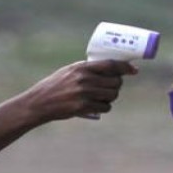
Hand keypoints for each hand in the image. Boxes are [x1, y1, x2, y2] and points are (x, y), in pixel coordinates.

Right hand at [21, 59, 136, 122]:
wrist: (39, 103)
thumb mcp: (69, 71)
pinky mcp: (82, 107)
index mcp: (82, 67)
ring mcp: (84, 93)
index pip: (110, 64)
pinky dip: (104, 107)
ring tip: (102, 97)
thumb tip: (111, 70)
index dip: (125, 67)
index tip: (134, 70)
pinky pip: (105, 107)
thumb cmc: (55, 86)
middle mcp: (84, 79)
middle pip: (115, 82)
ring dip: (111, 97)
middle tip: (111, 87)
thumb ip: (87, 70)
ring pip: (112, 95)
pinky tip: (97, 106)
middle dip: (116, 85)